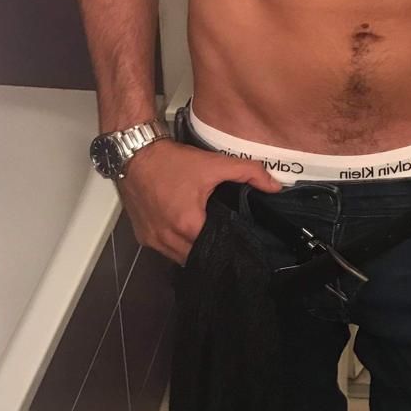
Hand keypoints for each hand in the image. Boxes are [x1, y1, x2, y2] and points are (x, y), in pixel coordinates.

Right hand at [118, 140, 281, 266]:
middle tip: (225, 240)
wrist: (135, 153)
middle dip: (211, 250)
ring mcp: (153, 240)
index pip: (215, 248)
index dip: (228, 244)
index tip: (239, 241)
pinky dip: (176, 246)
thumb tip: (275, 187)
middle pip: (197, 257)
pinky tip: (186, 234)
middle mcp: (167, 238)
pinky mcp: (142, 237)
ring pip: (180, 257)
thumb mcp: (214, 163)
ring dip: (193, 250)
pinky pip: (164, 251)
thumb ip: (249, 172)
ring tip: (207, 238)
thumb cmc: (173, 161)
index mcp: (188, 225)